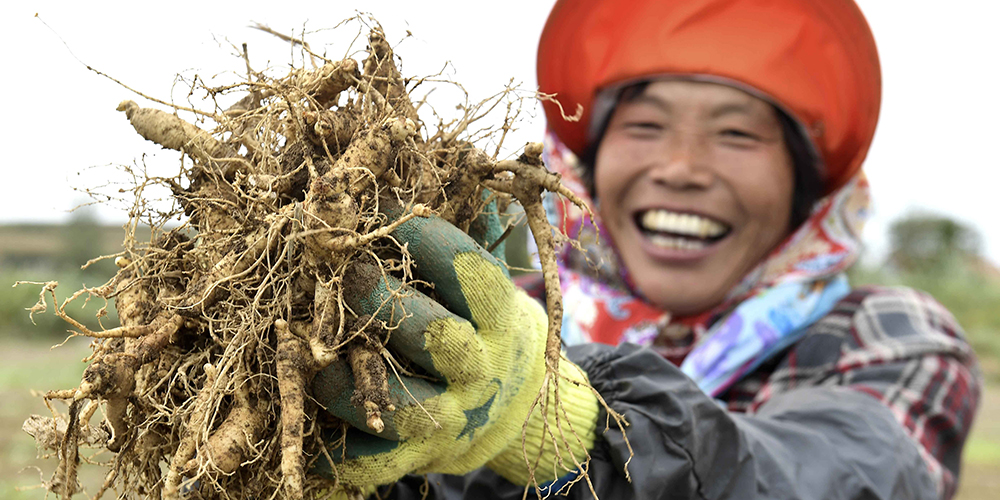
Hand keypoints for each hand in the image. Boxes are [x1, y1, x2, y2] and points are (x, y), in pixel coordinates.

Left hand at [311, 205, 597, 487]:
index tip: (381, 211)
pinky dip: (330, 450)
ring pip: (394, 397)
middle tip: (334, 267)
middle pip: (430, 332)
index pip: (466, 271)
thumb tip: (459, 162)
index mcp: (500, 315)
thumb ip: (481, 225)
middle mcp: (479, 368)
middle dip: (373, 295)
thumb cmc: (488, 326)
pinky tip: (297, 420)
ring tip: (305, 342)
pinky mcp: (417, 456)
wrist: (513, 412)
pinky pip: (369, 459)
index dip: (420, 237)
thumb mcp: (496, 277)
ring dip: (340, 371)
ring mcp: (449, 417)